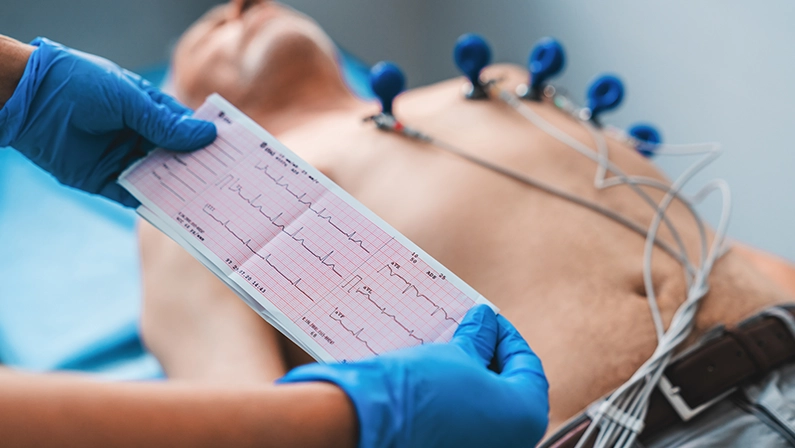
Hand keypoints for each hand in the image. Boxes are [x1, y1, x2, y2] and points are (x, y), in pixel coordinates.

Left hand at [0, 38, 215, 206]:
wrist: (30, 101)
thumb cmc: (81, 86)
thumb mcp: (129, 101)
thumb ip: (166, 125)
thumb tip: (208, 136)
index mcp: (149, 111)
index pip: (185, 129)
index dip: (206, 141)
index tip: (231, 154)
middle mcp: (140, 137)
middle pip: (176, 158)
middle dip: (197, 169)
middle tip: (226, 183)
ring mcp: (124, 160)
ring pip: (160, 179)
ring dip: (181, 190)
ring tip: (208, 202)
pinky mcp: (106, 182)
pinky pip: (136, 197)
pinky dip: (154, 205)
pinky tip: (176, 213)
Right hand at [278, 305, 548, 447]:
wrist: (372, 423)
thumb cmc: (422, 388)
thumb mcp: (458, 353)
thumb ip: (480, 337)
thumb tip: (486, 320)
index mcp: (526, 415)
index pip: (527, 365)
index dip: (507, 335)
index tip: (487, 317)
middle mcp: (512, 440)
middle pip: (509, 389)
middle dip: (489, 357)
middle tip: (470, 332)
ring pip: (486, 408)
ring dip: (472, 378)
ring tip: (450, 350)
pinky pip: (466, 423)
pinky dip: (458, 400)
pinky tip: (438, 379)